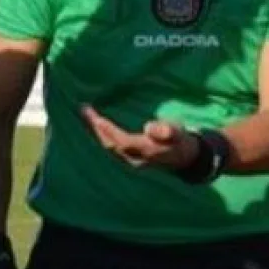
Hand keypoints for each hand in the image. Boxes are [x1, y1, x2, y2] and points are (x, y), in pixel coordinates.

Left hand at [80, 105, 199, 169]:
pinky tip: (96, 124)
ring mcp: (130, 159)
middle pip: (110, 144)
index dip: (108, 131)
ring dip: (96, 131)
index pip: (121, 141)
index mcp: (145, 150)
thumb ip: (167, 131)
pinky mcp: (128, 156)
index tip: (96, 118)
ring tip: (86, 114)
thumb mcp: (178, 133)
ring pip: (108, 146)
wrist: (184, 157)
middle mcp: (134, 158)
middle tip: (84, 109)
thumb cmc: (179, 140)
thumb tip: (150, 127)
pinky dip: (101, 134)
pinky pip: (110, 146)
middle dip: (96, 128)